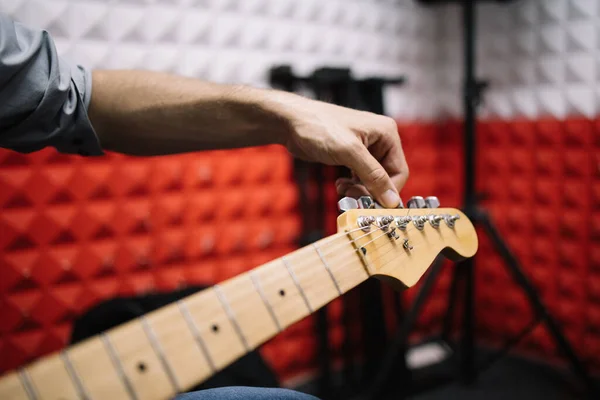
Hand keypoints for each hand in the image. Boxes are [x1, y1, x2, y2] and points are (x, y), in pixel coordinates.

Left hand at [273, 93, 408, 207]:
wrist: (291, 122)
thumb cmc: (319, 127)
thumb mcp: (349, 152)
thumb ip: (373, 176)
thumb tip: (391, 200)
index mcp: (387, 133)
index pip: (399, 171)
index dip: (387, 191)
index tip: (372, 204)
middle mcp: (380, 140)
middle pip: (386, 177)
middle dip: (370, 190)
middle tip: (352, 198)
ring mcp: (365, 148)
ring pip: (372, 179)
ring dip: (359, 190)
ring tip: (343, 190)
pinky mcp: (351, 155)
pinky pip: (360, 177)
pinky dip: (352, 185)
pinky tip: (339, 185)